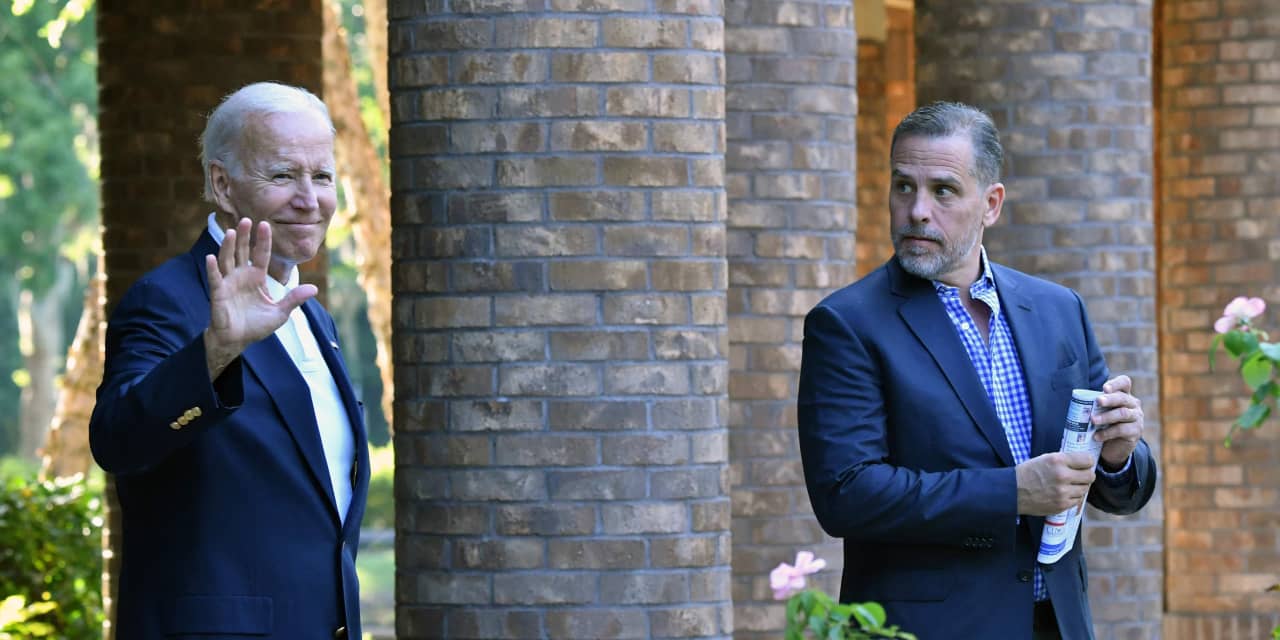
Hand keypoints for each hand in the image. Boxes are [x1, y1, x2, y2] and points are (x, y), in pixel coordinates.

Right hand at [203, 218, 316, 379]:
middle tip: (247, 219)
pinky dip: (212, 268)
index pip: (261, 254)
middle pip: (242, 251)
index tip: (265, 223)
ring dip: (229, 246)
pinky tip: (211, 257)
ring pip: (227, 260)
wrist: (237, 341)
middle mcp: (241, 276)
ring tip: (232, 232)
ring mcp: (228, 283)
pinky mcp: (218, 294)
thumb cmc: (256, 326)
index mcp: (257, 277)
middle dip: (245, 236)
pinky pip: (215, 279)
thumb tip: (314, 288)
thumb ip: (294, 299)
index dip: (263, 240)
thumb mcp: (280, 313)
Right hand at [1015, 451, 1095, 515]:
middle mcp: (1062, 475)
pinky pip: (1077, 500)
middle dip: (1086, 475)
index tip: (1084, 464)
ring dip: (1079, 487)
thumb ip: (1064, 460)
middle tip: (1079, 476)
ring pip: (1085, 489)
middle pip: (1090, 476)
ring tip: (1068, 485)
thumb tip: (1082, 462)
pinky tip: (1063, 493)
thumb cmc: (1028, 473)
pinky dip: (1073, 497)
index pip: (1087, 460)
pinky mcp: (1062, 505)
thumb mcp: (1044, 458)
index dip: (1087, 462)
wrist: (1013, 491)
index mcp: (1058, 460)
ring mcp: (1063, 492)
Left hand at [1092, 375, 1143, 470]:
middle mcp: (1133, 404)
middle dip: (1110, 399)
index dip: (1116, 384)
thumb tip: (1076, 404)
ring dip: (1107, 416)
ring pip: (1123, 413)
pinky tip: (1097, 436)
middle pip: (1123, 398)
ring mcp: (1136, 418)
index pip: (1124, 383)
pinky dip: (1107, 433)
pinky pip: (1122, 430)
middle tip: (1098, 401)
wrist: (1112, 447)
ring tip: (1093, 420)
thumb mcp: (1099, 413)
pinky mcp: (1135, 432)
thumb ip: (1094, 406)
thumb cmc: (1103, 425)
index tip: (1104, 388)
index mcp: (1124, 395)